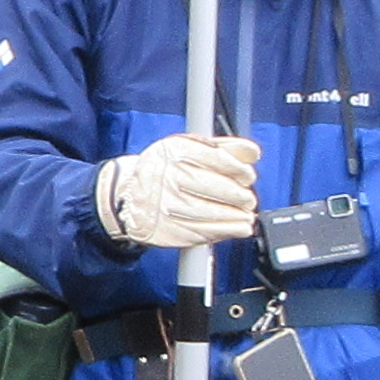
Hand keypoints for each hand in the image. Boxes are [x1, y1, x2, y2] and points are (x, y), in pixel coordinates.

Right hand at [91, 133, 264, 247]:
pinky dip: (227, 231)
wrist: (128, 197)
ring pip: (212, 212)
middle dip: (240, 195)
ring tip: (246, 215)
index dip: (239, 169)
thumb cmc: (164, 170)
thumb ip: (222, 147)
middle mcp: (169, 177)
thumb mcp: (187, 149)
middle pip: (216, 187)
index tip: (248, 177)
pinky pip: (204, 232)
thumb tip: (252, 153)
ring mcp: (168, 206)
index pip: (217, 159)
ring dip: (236, 216)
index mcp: (174, 152)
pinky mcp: (169, 230)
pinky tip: (238, 227)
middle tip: (247, 199)